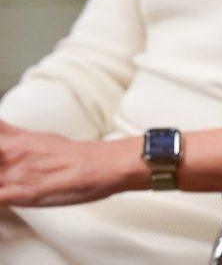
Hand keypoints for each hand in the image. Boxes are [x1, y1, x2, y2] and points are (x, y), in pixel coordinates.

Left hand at [0, 121, 144, 206]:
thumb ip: (13, 136)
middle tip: (4, 164)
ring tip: (8, 175)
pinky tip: (3, 196)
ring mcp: (17, 173)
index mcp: (16, 140)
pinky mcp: (24, 194)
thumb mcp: (41, 138)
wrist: (105, 164)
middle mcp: (12, 153)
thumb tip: (3, 132)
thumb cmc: (78, 156)